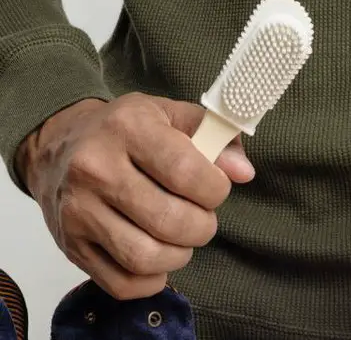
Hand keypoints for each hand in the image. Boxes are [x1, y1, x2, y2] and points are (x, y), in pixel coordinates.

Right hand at [15, 92, 254, 299]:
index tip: (216, 188)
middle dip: (202, 226)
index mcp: (128, 128)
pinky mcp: (71, 245)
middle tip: (202, 217)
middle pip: (169, 221)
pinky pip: (122, 283)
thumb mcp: (171, 114)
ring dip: (180, 254)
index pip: (186, 173)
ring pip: (145, 257)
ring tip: (182, 237)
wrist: (60, 144)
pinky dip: (152, 279)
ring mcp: (79, 210)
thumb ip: (215, 137)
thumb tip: (243, 172)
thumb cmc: (127, 130)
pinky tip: (159, 256)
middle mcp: (96, 168)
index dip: (215, 189)